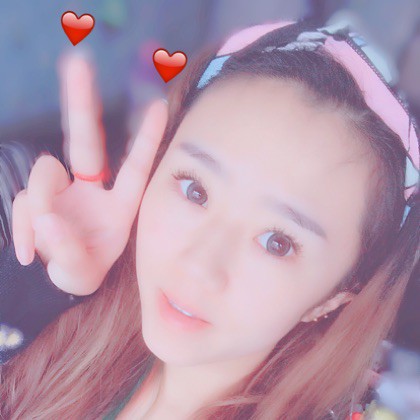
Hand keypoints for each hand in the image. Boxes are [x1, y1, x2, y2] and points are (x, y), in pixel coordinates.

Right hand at [12, 53, 167, 294]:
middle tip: (77, 64)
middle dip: (80, 103)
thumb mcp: (82, 269)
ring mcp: (63, 190)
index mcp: (120, 205)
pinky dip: (22, 225)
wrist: (61, 277)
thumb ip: (67, 250)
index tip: (157, 105)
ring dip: (39, 206)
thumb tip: (46, 218)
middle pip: (85, 140)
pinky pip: (24, 199)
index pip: (134, 167)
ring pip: (44, 175)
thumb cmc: (84, 270)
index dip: (145, 138)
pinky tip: (27, 252)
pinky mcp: (39, 196)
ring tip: (42, 247)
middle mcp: (92, 190)